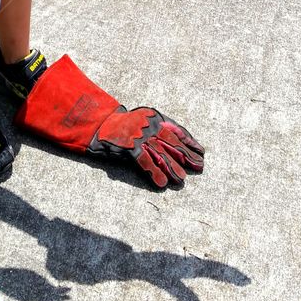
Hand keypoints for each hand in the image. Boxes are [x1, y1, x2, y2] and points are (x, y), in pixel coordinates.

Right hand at [88, 105, 204, 189]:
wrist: (100, 124)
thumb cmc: (123, 125)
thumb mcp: (142, 120)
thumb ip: (158, 127)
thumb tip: (178, 143)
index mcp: (154, 118)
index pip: (177, 130)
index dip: (190, 142)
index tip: (201, 151)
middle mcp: (149, 125)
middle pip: (171, 143)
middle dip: (186, 156)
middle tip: (199, 167)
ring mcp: (139, 136)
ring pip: (160, 154)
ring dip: (172, 168)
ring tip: (182, 179)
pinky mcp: (129, 147)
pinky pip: (145, 162)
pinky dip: (154, 173)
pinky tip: (162, 182)